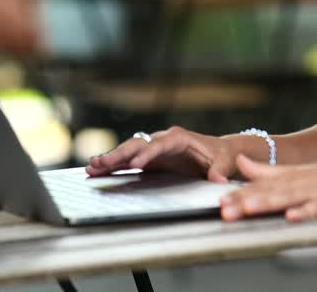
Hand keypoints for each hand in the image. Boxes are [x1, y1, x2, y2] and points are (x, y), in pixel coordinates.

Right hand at [85, 126, 241, 182]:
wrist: (219, 151)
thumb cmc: (221, 156)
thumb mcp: (224, 163)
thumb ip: (218, 171)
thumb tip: (218, 179)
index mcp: (180, 138)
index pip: (161, 144)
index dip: (148, 153)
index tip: (136, 164)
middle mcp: (164, 139)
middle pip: (139, 144)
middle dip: (121, 154)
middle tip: (102, 163)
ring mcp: (154, 147)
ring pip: (129, 149)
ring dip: (111, 158)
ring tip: (92, 167)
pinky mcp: (149, 157)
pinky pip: (128, 159)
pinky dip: (114, 164)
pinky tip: (96, 169)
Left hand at [220, 151, 316, 222]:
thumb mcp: (299, 170)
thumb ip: (269, 170)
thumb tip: (241, 164)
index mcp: (293, 177)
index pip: (262, 185)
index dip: (239, 193)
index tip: (218, 201)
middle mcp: (302, 182)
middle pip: (270, 191)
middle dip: (246, 200)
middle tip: (225, 209)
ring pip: (289, 197)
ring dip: (268, 203)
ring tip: (249, 209)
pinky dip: (306, 211)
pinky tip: (292, 217)